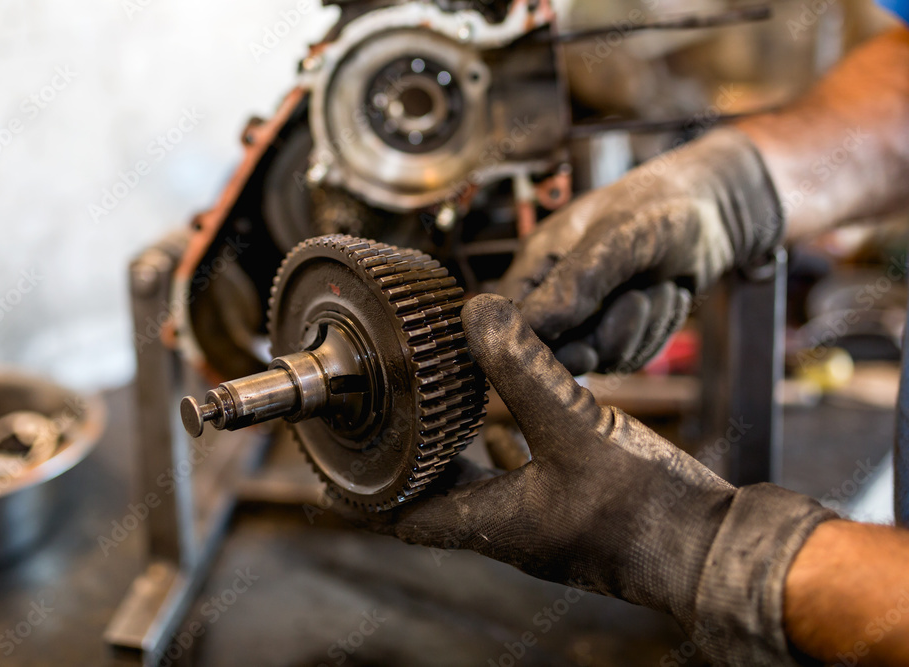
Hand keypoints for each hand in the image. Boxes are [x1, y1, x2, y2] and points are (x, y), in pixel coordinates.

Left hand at [354, 295, 834, 665]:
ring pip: (474, 485)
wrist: (716, 549)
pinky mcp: (571, 512)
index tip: (330, 460)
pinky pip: (518, 478)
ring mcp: (540, 525)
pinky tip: (508, 414)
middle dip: (402, 460)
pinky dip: (501, 447)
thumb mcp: (576, 424)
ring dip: (452, 450)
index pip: (397, 515)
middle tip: (380, 418)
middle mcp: (507, 531)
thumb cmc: (650, 509)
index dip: (357, 489)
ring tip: (434, 406)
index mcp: (492, 522)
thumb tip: (478, 312)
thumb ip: (523, 366)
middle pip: (430, 497)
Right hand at [499, 128, 782, 374]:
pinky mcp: (617, 334)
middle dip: (607, 333)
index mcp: (537, 265)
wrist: (715, 210)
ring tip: (658, 285)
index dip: (542, 344)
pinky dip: (656, 331)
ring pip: (600, 360)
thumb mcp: (619, 237)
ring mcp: (586, 318)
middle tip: (637, 296)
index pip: (514, 322)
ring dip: (640, 328)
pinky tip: (667, 295)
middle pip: (558, 352)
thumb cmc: (660, 207)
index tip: (582, 345)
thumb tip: (533, 326)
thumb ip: (576, 281)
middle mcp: (553, 296)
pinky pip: (629, 358)